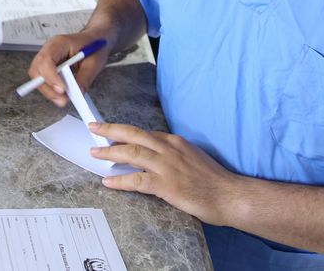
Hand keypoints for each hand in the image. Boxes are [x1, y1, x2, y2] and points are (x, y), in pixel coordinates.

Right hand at [27, 32, 109, 107]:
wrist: (96, 39)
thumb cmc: (95, 45)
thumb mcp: (94, 62)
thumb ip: (84, 78)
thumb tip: (76, 93)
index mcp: (59, 43)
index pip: (46, 60)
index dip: (51, 77)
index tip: (62, 90)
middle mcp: (49, 49)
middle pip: (37, 70)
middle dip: (47, 88)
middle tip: (62, 99)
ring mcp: (47, 58)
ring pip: (38, 77)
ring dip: (48, 90)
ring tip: (63, 99)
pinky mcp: (49, 66)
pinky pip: (44, 79)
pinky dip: (51, 89)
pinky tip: (62, 94)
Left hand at [89, 122, 240, 225]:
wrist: (230, 195)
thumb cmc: (213, 180)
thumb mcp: (192, 156)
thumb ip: (173, 153)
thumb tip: (156, 155)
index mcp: (175, 141)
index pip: (144, 132)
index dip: (124, 130)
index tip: (110, 129)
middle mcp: (169, 148)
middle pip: (133, 135)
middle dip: (110, 130)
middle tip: (93, 128)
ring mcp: (167, 166)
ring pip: (132, 153)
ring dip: (110, 152)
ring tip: (95, 153)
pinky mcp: (166, 184)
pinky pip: (136, 180)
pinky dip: (120, 180)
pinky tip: (108, 181)